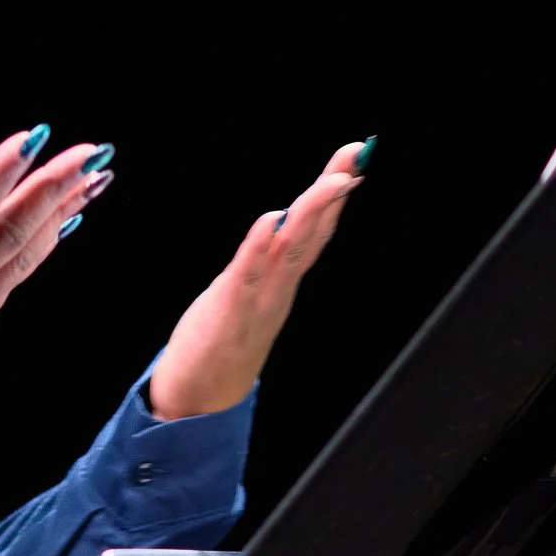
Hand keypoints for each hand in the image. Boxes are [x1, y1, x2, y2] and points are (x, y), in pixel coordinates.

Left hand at [146, 139, 368, 419]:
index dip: (334, 193)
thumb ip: (267, 264)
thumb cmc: (221, 343)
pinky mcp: (227, 310)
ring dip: (310, 214)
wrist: (200, 398)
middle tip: (355, 157)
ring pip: (289, 250)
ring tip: (332, 181)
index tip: (354, 157)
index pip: (314, 229)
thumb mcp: (251, 296)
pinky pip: (246, 274)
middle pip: (311, 232)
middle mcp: (277, 286)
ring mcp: (256, 299)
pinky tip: (270, 221)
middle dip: (332, 192)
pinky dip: (258, 247)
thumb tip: (279, 225)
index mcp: (281, 280)